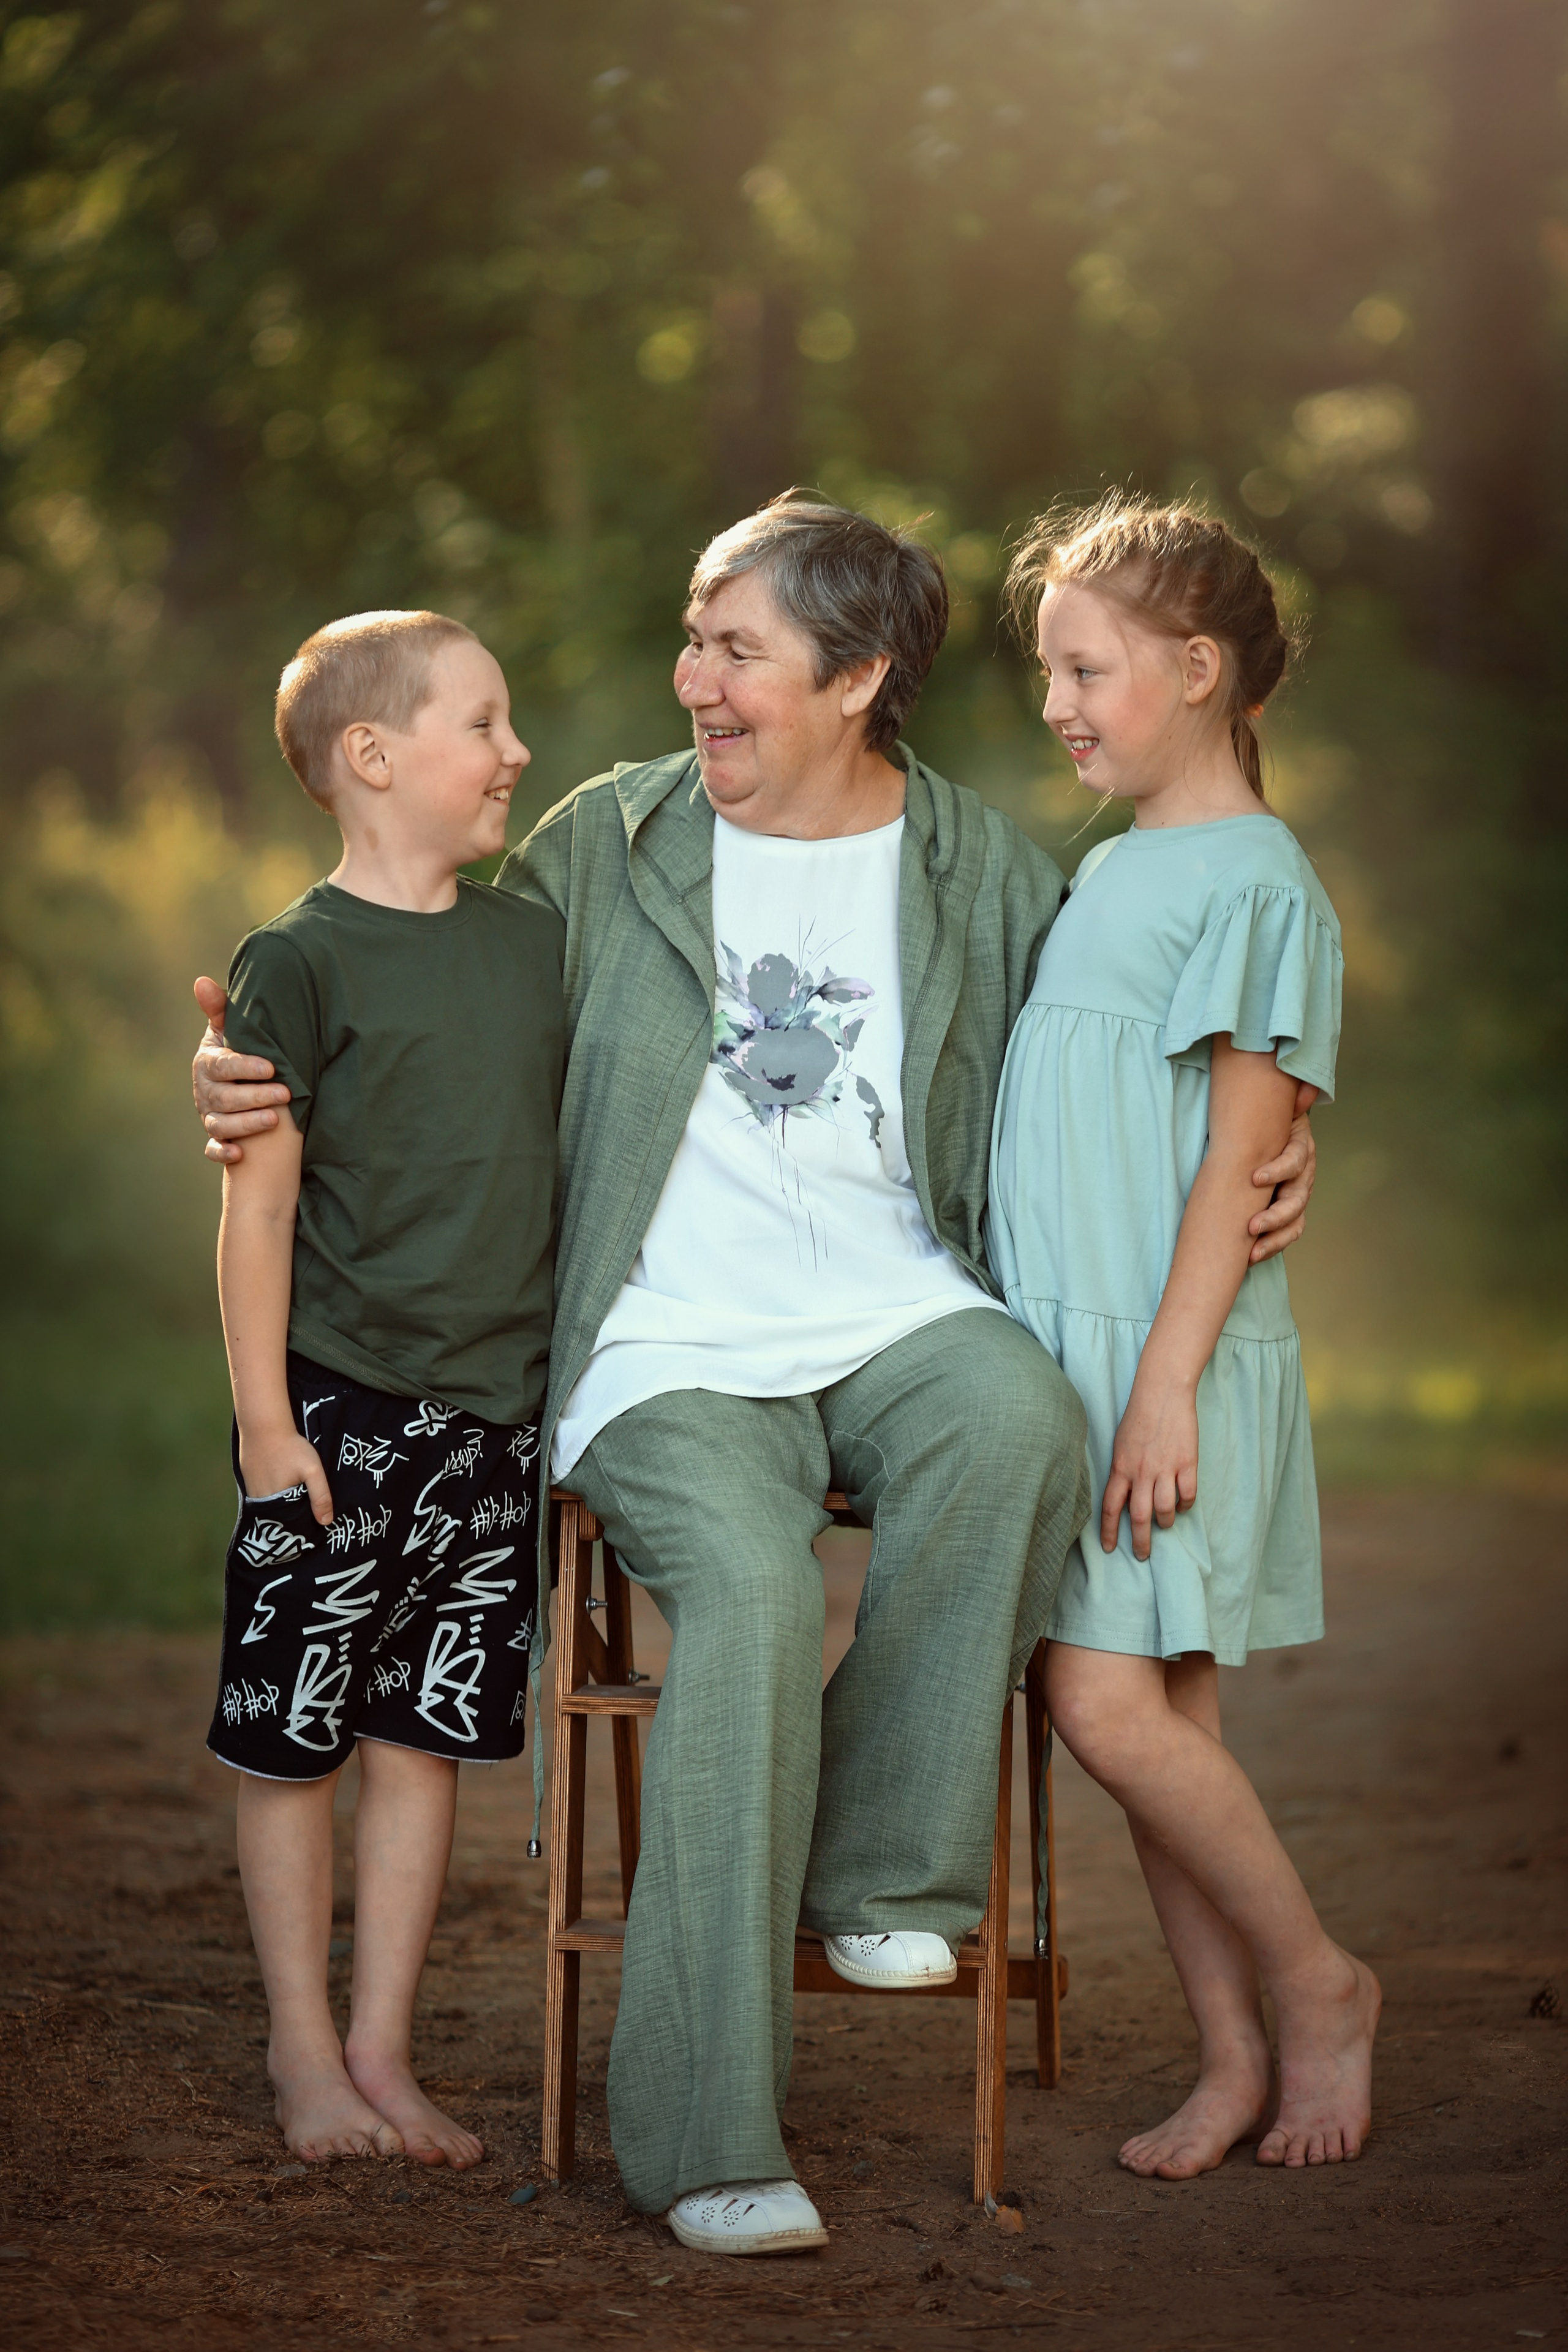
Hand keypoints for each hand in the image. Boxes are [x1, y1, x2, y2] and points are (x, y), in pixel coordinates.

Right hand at [193, 976, 290, 1165]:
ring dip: (246, 1124)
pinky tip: (239, 1155)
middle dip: (255, 1097)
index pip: (224, 1066)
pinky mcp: (216, 1137)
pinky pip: (212, 1150)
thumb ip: (221, 1008)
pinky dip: (222, 1153)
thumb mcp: (230, 1028)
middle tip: (285, 1094)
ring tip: (275, 1119)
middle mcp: (205, 1091)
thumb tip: (201, 981)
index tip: (272, 1067)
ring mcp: (209, 1116)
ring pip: (220, 1125)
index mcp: (208, 1063)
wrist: (238, 1080)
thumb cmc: (239, 1048)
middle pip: (224, 1098)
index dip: (246, 1067)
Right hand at [238, 1427, 334, 1525]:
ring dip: (284, 1506)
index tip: (315, 1522)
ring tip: (298, 1495)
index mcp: (275, 1506)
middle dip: (294, 1517)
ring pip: (271, 1508)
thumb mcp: (313, 1471)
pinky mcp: (249, 1482)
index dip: (303, 1525)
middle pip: (280, 1518)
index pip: (290, 1526)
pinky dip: (274, 1495)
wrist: (264, 1426)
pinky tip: (284, 1485)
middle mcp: (260, 1503)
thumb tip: (326, 1522)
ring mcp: (252, 1492)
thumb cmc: (290, 1448)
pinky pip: (264, 1496)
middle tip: (309, 1507)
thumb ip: (320, 1496)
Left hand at [1101, 1378, 1197, 1560]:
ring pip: (1165, 1509)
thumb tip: (1123, 1495)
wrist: (1163, 1392)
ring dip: (1165, 1521)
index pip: (1110, 1506)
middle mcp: (1141, 1471)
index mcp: (1121, 1467)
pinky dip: (1186, 1504)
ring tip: (1165, 1523)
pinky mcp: (1187, 1463)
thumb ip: (1121, 1470)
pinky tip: (1183, 1504)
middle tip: (1143, 1554)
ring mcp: (1165, 1468)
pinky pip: (1188, 1494)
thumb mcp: (1120, 1444)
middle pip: (1139, 1516)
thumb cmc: (1139, 1416)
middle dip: (1140, 1541)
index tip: (1110, 1549)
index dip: (1109, 1531)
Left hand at [1247, 1079, 1316, 1263]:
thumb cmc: (1270, 1122)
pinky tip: (1251, 1257)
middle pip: (1297, 1201)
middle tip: (1251, 1227)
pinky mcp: (1289, 1214)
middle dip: (1274, 1216)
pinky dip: (1271, 1247)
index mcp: (1301, 1149)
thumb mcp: (1277, 1109)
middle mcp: (1304, 1177)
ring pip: (1294, 1224)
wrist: (1272, 1135)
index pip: (1295, 1162)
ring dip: (1274, 1240)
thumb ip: (1288, 1101)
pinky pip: (1286, 1235)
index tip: (1254, 1177)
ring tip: (1252, 1253)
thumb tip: (1304, 1091)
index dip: (1278, 1170)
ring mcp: (1298, 1197)